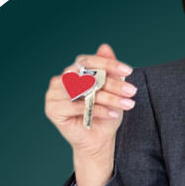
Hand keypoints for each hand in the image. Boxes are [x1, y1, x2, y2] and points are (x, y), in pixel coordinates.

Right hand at [45, 43, 135, 185]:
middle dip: (112, 84)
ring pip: (83, 92)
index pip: (90, 61)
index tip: (129, 71)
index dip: (109, 65)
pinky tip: (113, 114)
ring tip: (126, 104)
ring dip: (108, 98)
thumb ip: (108, 70)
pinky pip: (76, 107)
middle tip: (132, 91)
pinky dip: (97, 110)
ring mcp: (53, 93)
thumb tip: (105, 47)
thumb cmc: (105, 111)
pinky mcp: (52, 109)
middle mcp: (61, 79)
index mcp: (74, 70)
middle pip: (87, 77)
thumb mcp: (112, 90)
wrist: (98, 139)